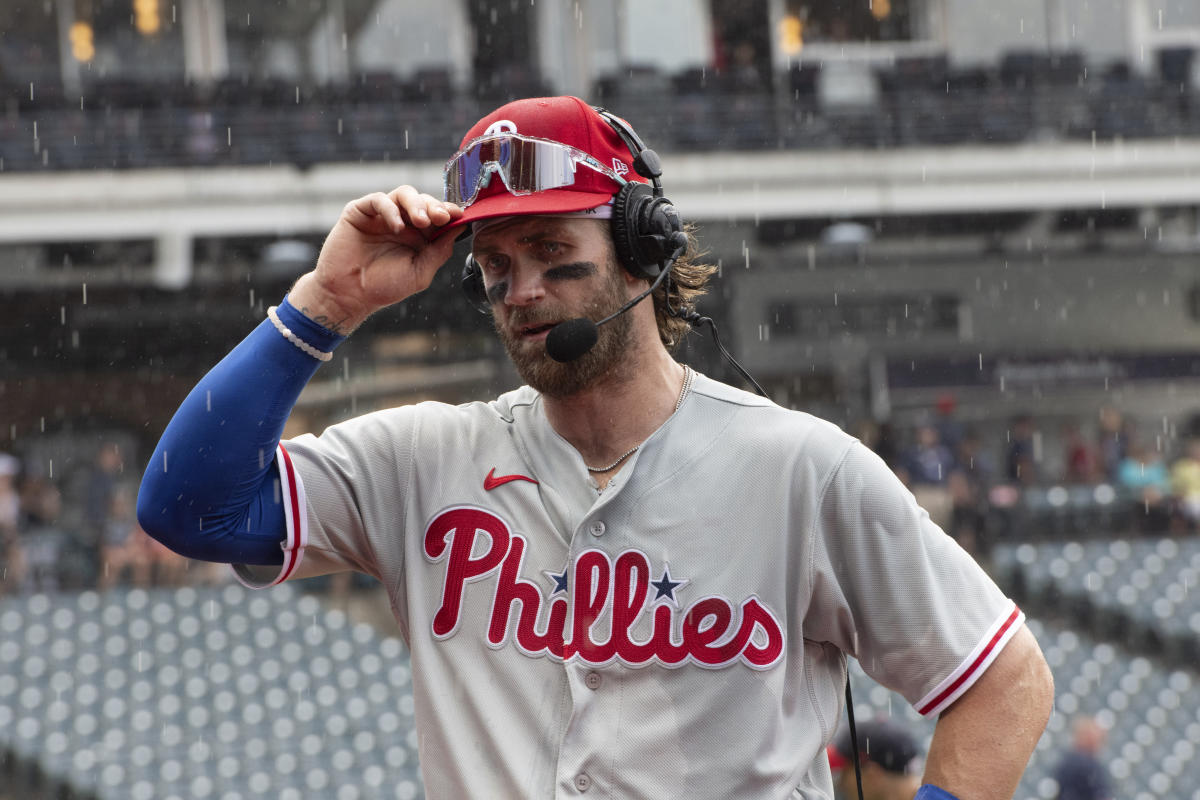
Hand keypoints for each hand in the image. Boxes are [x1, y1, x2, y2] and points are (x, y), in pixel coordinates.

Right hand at [290, 186, 463, 332]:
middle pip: (423, 201)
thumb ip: (440, 250)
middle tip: (440, 217)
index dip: (448, 212)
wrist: (349, 295)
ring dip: (416, 204)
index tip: (458, 215)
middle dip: (434, 206)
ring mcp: (381, 215)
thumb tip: (460, 227)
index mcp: (419, 235)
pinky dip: (390, 209)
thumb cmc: (383, 286)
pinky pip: (378, 200)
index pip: (437, 215)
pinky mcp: (360, 211)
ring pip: (404, 194)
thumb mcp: (420, 272)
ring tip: (421, 221)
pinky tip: (396, 226)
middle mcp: (402, 222)